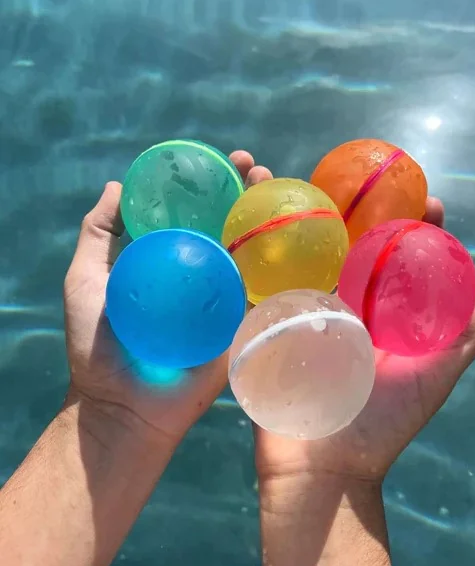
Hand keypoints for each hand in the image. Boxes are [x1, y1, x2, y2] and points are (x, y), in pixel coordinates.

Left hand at [64, 151, 271, 444]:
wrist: (125, 405)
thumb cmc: (99, 346)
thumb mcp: (86, 280)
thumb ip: (97, 234)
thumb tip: (115, 185)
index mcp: (169, 260)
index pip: (195, 213)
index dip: (210, 184)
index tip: (222, 160)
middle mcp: (202, 273)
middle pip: (229, 224)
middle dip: (246, 192)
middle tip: (256, 168)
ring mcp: (226, 298)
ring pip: (253, 250)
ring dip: (269, 217)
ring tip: (277, 189)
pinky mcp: (242, 323)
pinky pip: (267, 291)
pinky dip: (286, 265)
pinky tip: (298, 238)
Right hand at [252, 187, 474, 481]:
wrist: (319, 472)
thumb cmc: (378, 430)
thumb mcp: (428, 382)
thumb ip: (459, 340)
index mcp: (380, 316)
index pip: (399, 261)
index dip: (415, 230)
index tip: (427, 202)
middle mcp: (342, 307)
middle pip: (348, 247)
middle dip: (350, 208)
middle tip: (355, 175)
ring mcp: (301, 312)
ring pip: (299, 254)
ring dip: (289, 215)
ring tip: (282, 175)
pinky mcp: (266, 325)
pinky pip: (258, 280)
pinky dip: (249, 247)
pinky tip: (247, 211)